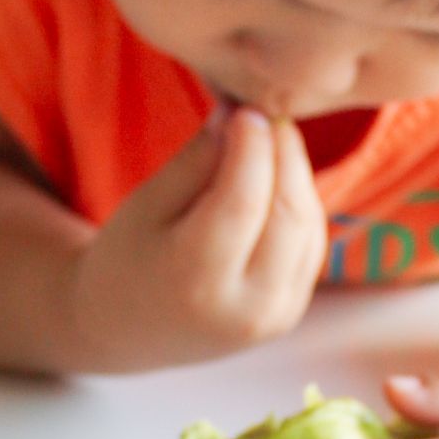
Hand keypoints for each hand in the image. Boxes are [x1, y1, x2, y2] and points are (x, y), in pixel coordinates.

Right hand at [72, 107, 328, 369]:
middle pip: (288, 213)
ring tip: (264, 143)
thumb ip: (197, 162)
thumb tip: (242, 112)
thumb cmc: (127, 259)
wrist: (128, 331)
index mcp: (196, 283)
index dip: (254, 146)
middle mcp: (245, 309)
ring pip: (308, 225)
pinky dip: (299, 202)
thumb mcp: (147, 204)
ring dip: (296, 175)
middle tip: (266, 113)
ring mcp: (275, 317)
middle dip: (285, 154)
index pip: (243, 201)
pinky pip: (310, 243)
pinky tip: (273, 181)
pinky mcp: (291, 312)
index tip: (248, 107)